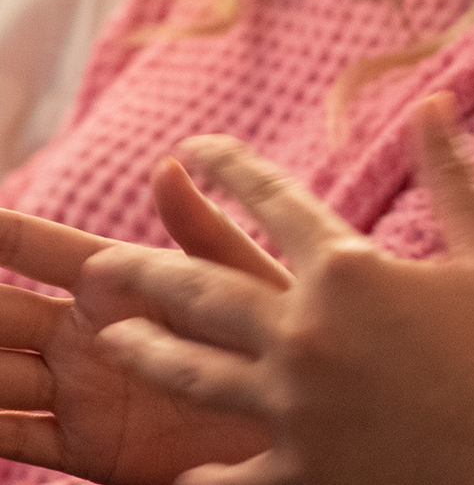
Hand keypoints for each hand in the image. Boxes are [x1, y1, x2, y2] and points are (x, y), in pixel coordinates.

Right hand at [0, 163, 277, 483]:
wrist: (307, 419)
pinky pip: (15, 436)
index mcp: (123, 281)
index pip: (39, 249)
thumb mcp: (245, 279)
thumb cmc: (287, 336)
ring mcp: (81, 390)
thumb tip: (170, 163)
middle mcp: (89, 332)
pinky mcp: (88, 447)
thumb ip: (201, 232)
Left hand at [85, 97, 473, 484]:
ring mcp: (294, 408)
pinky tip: (183, 468)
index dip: (231, 169)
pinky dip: (200, 473)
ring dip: (147, 352)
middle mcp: (306, 333)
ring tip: (115, 340)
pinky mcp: (298, 474)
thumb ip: (450, 172)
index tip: (197, 150)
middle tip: (100, 264)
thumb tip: (433, 98)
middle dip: (146, 271)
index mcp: (350, 270)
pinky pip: (225, 476)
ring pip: (193, 374)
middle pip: (201, 292)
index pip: (274, 201)